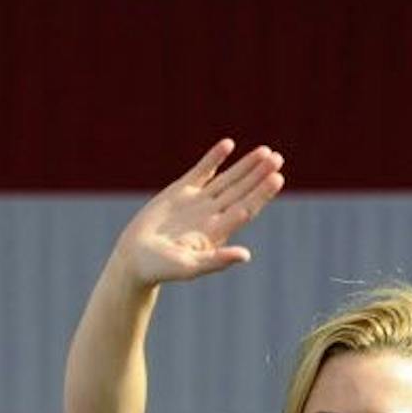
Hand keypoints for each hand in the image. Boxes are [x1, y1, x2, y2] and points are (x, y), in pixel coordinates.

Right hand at [106, 139, 284, 290]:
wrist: (134, 258)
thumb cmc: (161, 268)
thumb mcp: (189, 267)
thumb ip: (216, 261)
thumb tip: (245, 256)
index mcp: (217, 232)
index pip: (246, 208)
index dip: (261, 194)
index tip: (276, 178)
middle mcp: (211, 215)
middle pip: (241, 191)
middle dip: (258, 175)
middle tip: (277, 158)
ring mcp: (197, 202)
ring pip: (226, 179)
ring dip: (245, 165)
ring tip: (265, 151)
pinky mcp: (180, 192)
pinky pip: (201, 171)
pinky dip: (214, 158)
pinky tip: (228, 144)